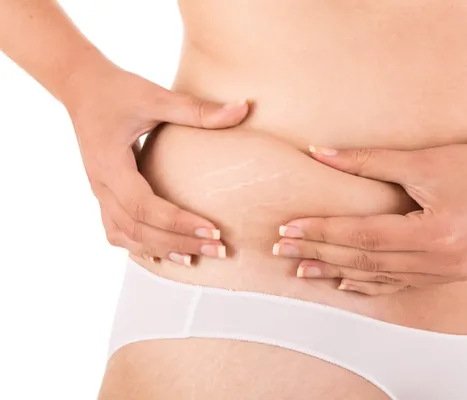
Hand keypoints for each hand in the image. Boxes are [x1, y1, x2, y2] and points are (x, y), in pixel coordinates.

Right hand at [66, 65, 248, 264]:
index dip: (178, 222)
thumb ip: (198, 108)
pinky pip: (118, 230)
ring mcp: (100, 192)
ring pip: (124, 236)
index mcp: (111, 165)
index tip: (213, 229)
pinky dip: (140, 245)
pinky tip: (166, 253)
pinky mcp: (104, 193)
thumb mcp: (156, 96)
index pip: (144, 206)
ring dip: (159, 249)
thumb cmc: (117, 90)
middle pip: (137, 229)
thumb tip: (244, 108)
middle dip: (178, 242)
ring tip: (195, 259)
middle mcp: (102, 185)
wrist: (81, 87)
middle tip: (218, 249)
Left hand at [274, 138, 466, 294]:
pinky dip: (370, 284)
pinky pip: (401, 285)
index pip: (364, 236)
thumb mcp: (420, 160)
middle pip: (367, 261)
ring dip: (339, 273)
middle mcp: (442, 261)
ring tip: (302, 269)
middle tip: (282, 249)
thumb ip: (367, 160)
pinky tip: (345, 285)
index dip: (323, 232)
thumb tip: (317, 151)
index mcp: (436, 233)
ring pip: (381, 277)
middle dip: (320, 254)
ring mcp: (448, 273)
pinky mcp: (450, 274)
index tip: (288, 227)